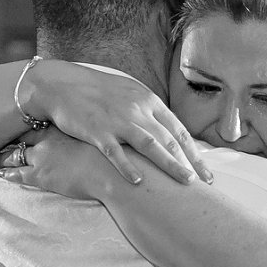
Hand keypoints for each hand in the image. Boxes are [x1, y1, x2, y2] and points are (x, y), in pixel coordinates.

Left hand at [0, 129, 117, 201]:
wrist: (112, 174)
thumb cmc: (115, 156)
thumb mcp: (106, 135)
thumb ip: (98, 129)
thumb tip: (106, 124)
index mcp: (63, 127)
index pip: (38, 121)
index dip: (26, 120)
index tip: (17, 117)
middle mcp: (48, 139)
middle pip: (22, 135)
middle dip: (9, 135)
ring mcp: (42, 156)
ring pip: (14, 153)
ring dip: (1, 156)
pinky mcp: (40, 175)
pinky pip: (17, 173)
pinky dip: (6, 173)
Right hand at [23, 60, 210, 185]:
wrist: (61, 84)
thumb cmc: (96, 91)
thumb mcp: (129, 94)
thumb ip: (148, 111)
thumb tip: (166, 131)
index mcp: (148, 100)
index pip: (178, 129)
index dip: (194, 151)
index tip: (205, 170)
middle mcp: (137, 109)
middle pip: (170, 139)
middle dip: (190, 162)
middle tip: (205, 182)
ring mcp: (118, 120)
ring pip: (151, 145)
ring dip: (170, 165)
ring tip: (186, 182)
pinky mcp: (98, 131)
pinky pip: (116, 153)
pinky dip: (128, 168)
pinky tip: (139, 182)